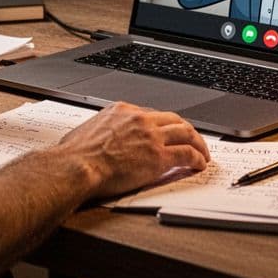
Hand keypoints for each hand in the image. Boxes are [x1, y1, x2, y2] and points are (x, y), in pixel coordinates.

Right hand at [55, 102, 209, 197]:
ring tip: (202, 152)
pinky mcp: (158, 157)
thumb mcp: (86, 131)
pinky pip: (186, 154)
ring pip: (186, 133)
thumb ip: (98, 131)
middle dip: (186, 129)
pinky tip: (199, 163)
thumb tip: (93, 139)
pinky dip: (197, 158)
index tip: (167, 132)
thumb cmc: (74, 155)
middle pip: (173, 119)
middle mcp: (140, 119)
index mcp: (122, 110)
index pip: (152, 114)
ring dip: (198, 143)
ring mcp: (151, 137)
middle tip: (192, 138)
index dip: (163, 125)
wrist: (76, 166)